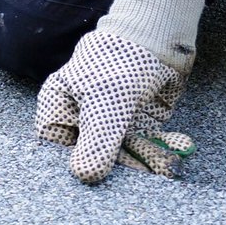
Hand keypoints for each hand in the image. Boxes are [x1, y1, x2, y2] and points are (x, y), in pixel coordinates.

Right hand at [34, 0, 203, 183]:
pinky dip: (154, 155)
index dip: (69, 165)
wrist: (161, 37)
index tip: (89, 183)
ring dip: (140, 165)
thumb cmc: (121, 61)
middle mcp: (82, 117)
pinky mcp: (134, 123)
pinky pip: (140, 147)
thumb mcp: (106, 103)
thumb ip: (97, 141)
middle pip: (89, 154)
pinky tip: (170, 163)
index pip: (55, 148)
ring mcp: (108, 121)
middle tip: (132, 186)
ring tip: (162, 172)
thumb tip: (85, 177)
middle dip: (113, 170)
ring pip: (119, 154)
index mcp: (60, 106)